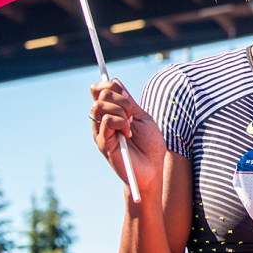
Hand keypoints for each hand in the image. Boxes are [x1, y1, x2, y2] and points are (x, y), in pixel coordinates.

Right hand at [89, 79, 165, 194]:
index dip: (111, 85)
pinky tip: (128, 134)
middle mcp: (103, 120)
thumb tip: (115, 83)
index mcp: (112, 112)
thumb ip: (128, 102)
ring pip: (100, 105)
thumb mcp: (142, 117)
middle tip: (133, 114)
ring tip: (130, 125)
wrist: (152, 169)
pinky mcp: (103, 142)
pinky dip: (121, 123)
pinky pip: (106, 120)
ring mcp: (101, 131)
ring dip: (121, 110)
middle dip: (121, 98)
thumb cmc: (150, 145)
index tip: (127, 96)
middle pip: (100, 92)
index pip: (101, 88)